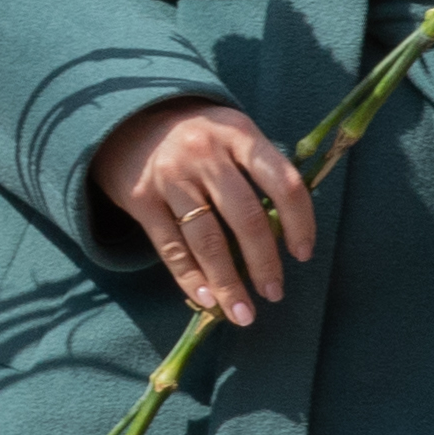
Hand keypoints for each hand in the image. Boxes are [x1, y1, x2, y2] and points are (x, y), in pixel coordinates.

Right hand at [92, 98, 321, 324]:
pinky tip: (208, 301)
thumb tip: (290, 230)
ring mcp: (171, 177)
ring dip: (229, 283)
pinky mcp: (142, 199)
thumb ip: (260, 171)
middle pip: (245, 216)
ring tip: (244, 314)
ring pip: (207, 239)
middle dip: (264, 262)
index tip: (304, 254)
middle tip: (275, 293)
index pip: (283, 182)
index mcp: (239, 134)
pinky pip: (172, 248)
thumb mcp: (234, 134)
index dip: (300, 222)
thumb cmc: (199, 136)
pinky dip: (191, 279)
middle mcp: (206, 154)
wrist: (129, 120)